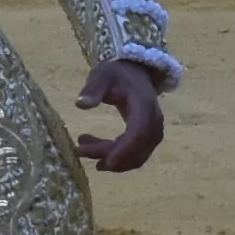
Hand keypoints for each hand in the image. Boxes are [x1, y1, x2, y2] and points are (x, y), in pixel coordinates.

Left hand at [73, 58, 167, 172]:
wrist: (134, 71)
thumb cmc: (116, 73)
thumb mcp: (101, 75)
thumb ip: (92, 89)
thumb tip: (81, 104)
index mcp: (144, 104)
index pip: (139, 133)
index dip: (124, 151)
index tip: (105, 162)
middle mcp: (154, 120)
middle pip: (137, 148)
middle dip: (111, 156)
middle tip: (80, 151)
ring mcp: (153, 130)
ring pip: (137, 155)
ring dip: (111, 159)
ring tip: (82, 150)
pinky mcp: (148, 136)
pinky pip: (136, 154)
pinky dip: (117, 158)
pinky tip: (97, 155)